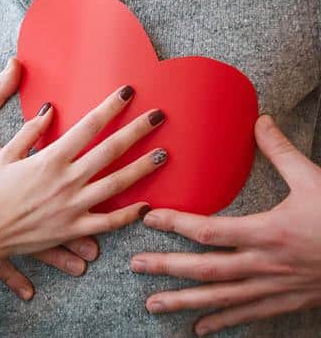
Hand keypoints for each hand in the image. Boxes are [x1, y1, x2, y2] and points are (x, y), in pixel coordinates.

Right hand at [0, 84, 167, 259]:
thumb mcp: (5, 154)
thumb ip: (29, 130)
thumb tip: (49, 109)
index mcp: (51, 158)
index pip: (89, 126)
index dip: (110, 107)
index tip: (128, 93)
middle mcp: (67, 180)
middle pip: (111, 150)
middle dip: (137, 130)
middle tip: (159, 116)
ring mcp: (73, 206)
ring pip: (117, 185)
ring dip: (142, 168)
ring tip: (163, 155)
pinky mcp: (73, 229)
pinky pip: (108, 222)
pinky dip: (129, 215)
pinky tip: (146, 206)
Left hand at [131, 115, 320, 335]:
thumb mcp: (314, 180)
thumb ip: (281, 152)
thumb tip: (260, 120)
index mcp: (268, 232)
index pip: (209, 230)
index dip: (175, 224)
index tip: (148, 218)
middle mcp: (265, 263)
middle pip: (206, 268)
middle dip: (167, 267)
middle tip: (134, 265)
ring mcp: (274, 286)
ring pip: (221, 297)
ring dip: (184, 301)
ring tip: (152, 304)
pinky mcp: (287, 300)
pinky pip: (248, 314)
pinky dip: (222, 320)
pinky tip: (199, 328)